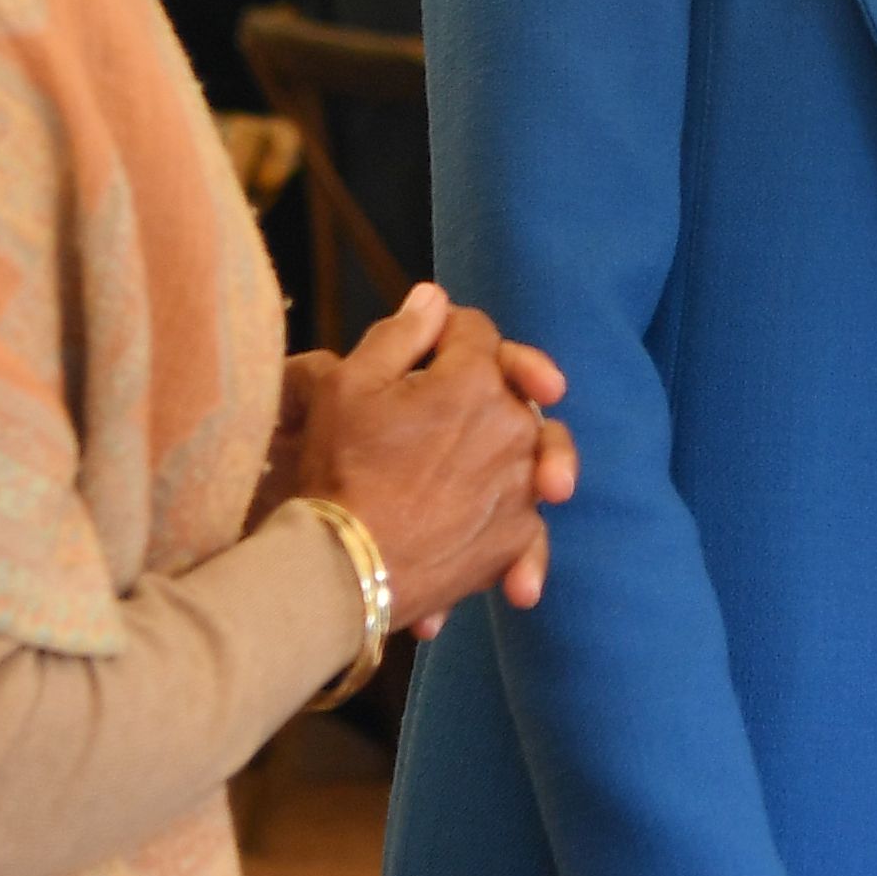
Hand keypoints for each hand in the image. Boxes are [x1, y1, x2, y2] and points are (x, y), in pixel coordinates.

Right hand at [287, 285, 579, 632]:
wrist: (346, 568)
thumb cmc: (341, 468)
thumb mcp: (348, 384)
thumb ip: (399, 334)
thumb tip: (434, 298)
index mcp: (474, 378)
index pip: (476, 333)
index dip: (449, 333)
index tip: (425, 349)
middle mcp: (513, 428)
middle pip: (516, 392)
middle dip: (495, 389)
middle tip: (467, 404)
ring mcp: (522, 488)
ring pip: (535, 458)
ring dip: (526, 461)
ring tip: (519, 476)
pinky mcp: (517, 541)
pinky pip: (530, 529)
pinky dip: (520, 542)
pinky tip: (515, 577)